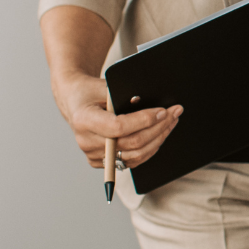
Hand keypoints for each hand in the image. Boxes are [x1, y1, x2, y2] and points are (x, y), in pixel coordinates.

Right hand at [52, 70, 182, 168]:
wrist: (75, 103)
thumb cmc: (90, 92)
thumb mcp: (104, 86)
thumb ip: (125, 96)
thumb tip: (154, 109)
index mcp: (84, 120)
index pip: (119, 127)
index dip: (144, 120)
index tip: (163, 111)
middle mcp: (86, 141)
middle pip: (132, 143)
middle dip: (158, 128)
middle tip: (174, 113)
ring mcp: (93, 155)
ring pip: (136, 155)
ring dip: (158, 139)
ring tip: (171, 122)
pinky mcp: (101, 162)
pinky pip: (131, 161)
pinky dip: (149, 149)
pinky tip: (159, 135)